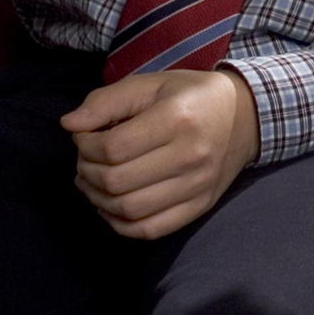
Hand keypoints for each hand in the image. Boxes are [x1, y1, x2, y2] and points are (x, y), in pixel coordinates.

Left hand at [60, 69, 260, 239]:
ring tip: (94, 182)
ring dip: (98, 199)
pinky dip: (120, 224)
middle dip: (87, 172)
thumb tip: (69, 125)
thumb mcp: (150, 84)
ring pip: (128, 210)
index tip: (84, 136)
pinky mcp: (199, 206)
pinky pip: (149, 230)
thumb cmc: (190, 96)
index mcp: (177, 118)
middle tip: (86, 160)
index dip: (85, 146)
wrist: (244, 116)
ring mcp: (197, 185)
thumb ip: (106, 101)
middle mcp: (190, 155)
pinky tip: (112, 205)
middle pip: (116, 181)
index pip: (112, 148)